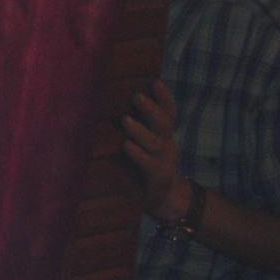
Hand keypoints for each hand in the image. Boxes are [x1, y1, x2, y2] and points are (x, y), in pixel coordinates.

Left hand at [122, 78, 191, 220]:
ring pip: (155, 142)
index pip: (168, 111)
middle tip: (137, 96)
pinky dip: (138, 154)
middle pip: (164, 122)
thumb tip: (110, 105)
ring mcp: (164, 160)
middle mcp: (166, 144)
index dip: (164, 97)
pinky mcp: (159, 176)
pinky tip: (127, 146)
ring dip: (140, 130)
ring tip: (125, 120)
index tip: (155, 81)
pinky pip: (150, 164)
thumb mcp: (145, 144)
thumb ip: (135, 127)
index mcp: (163, 134)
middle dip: (151, 108)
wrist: (162, 198)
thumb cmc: (144, 165)